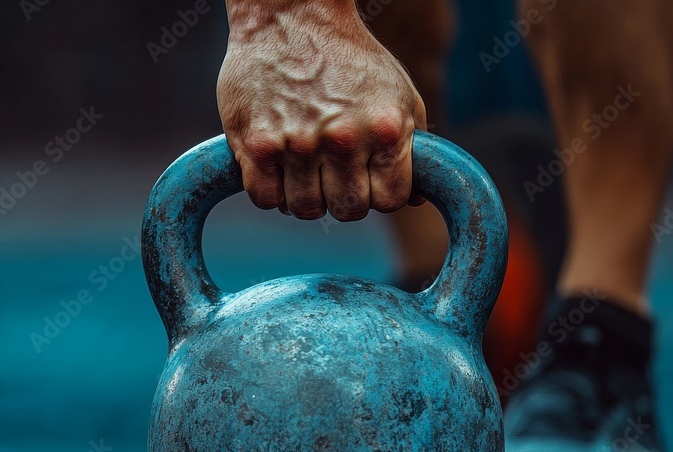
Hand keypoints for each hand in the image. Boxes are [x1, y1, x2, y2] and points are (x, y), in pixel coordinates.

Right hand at [217, 0, 426, 220]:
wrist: (291, 16)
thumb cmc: (349, 59)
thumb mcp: (399, 95)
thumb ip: (412, 149)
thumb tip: (418, 200)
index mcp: (384, 128)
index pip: (389, 201)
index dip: (379, 194)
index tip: (367, 179)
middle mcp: (342, 139)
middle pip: (348, 210)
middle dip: (343, 198)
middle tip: (333, 174)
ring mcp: (296, 143)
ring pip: (306, 209)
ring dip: (306, 196)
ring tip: (304, 169)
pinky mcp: (255, 143)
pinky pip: (265, 198)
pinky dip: (272, 191)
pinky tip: (278, 168)